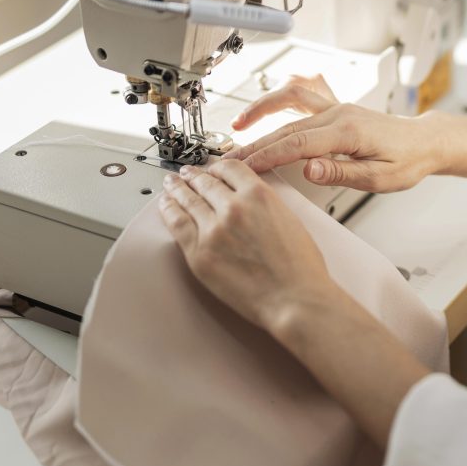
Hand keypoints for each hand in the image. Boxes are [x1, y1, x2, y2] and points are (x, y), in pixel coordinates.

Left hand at [158, 159, 333, 330]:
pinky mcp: (199, 253)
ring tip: (171, 185)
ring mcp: (213, 230)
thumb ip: (265, 204)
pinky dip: (169, 211)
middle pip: (206, 182)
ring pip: (188, 200)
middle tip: (187, 174)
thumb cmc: (300, 268)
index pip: (230, 168)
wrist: (295, 299)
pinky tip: (166, 205)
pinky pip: (177, 224)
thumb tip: (248, 202)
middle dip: (194, 176)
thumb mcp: (289, 219)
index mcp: (259, 195)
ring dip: (177, 189)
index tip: (213, 170)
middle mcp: (234, 207)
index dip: (218, 167)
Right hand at [224, 78, 447, 192]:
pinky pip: (304, 95)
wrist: (426, 141)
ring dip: (262, 110)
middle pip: (287, 127)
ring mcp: (337, 107)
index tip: (245, 167)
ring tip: (239, 125)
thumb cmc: (408, 161)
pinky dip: (281, 97)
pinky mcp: (337, 108)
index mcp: (348, 131)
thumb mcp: (380, 178)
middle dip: (255, 142)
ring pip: (291, 103)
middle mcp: (339, 113)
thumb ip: (342, 173)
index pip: (297, 144)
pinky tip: (267, 105)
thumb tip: (310, 170)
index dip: (267, 156)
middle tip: (230, 159)